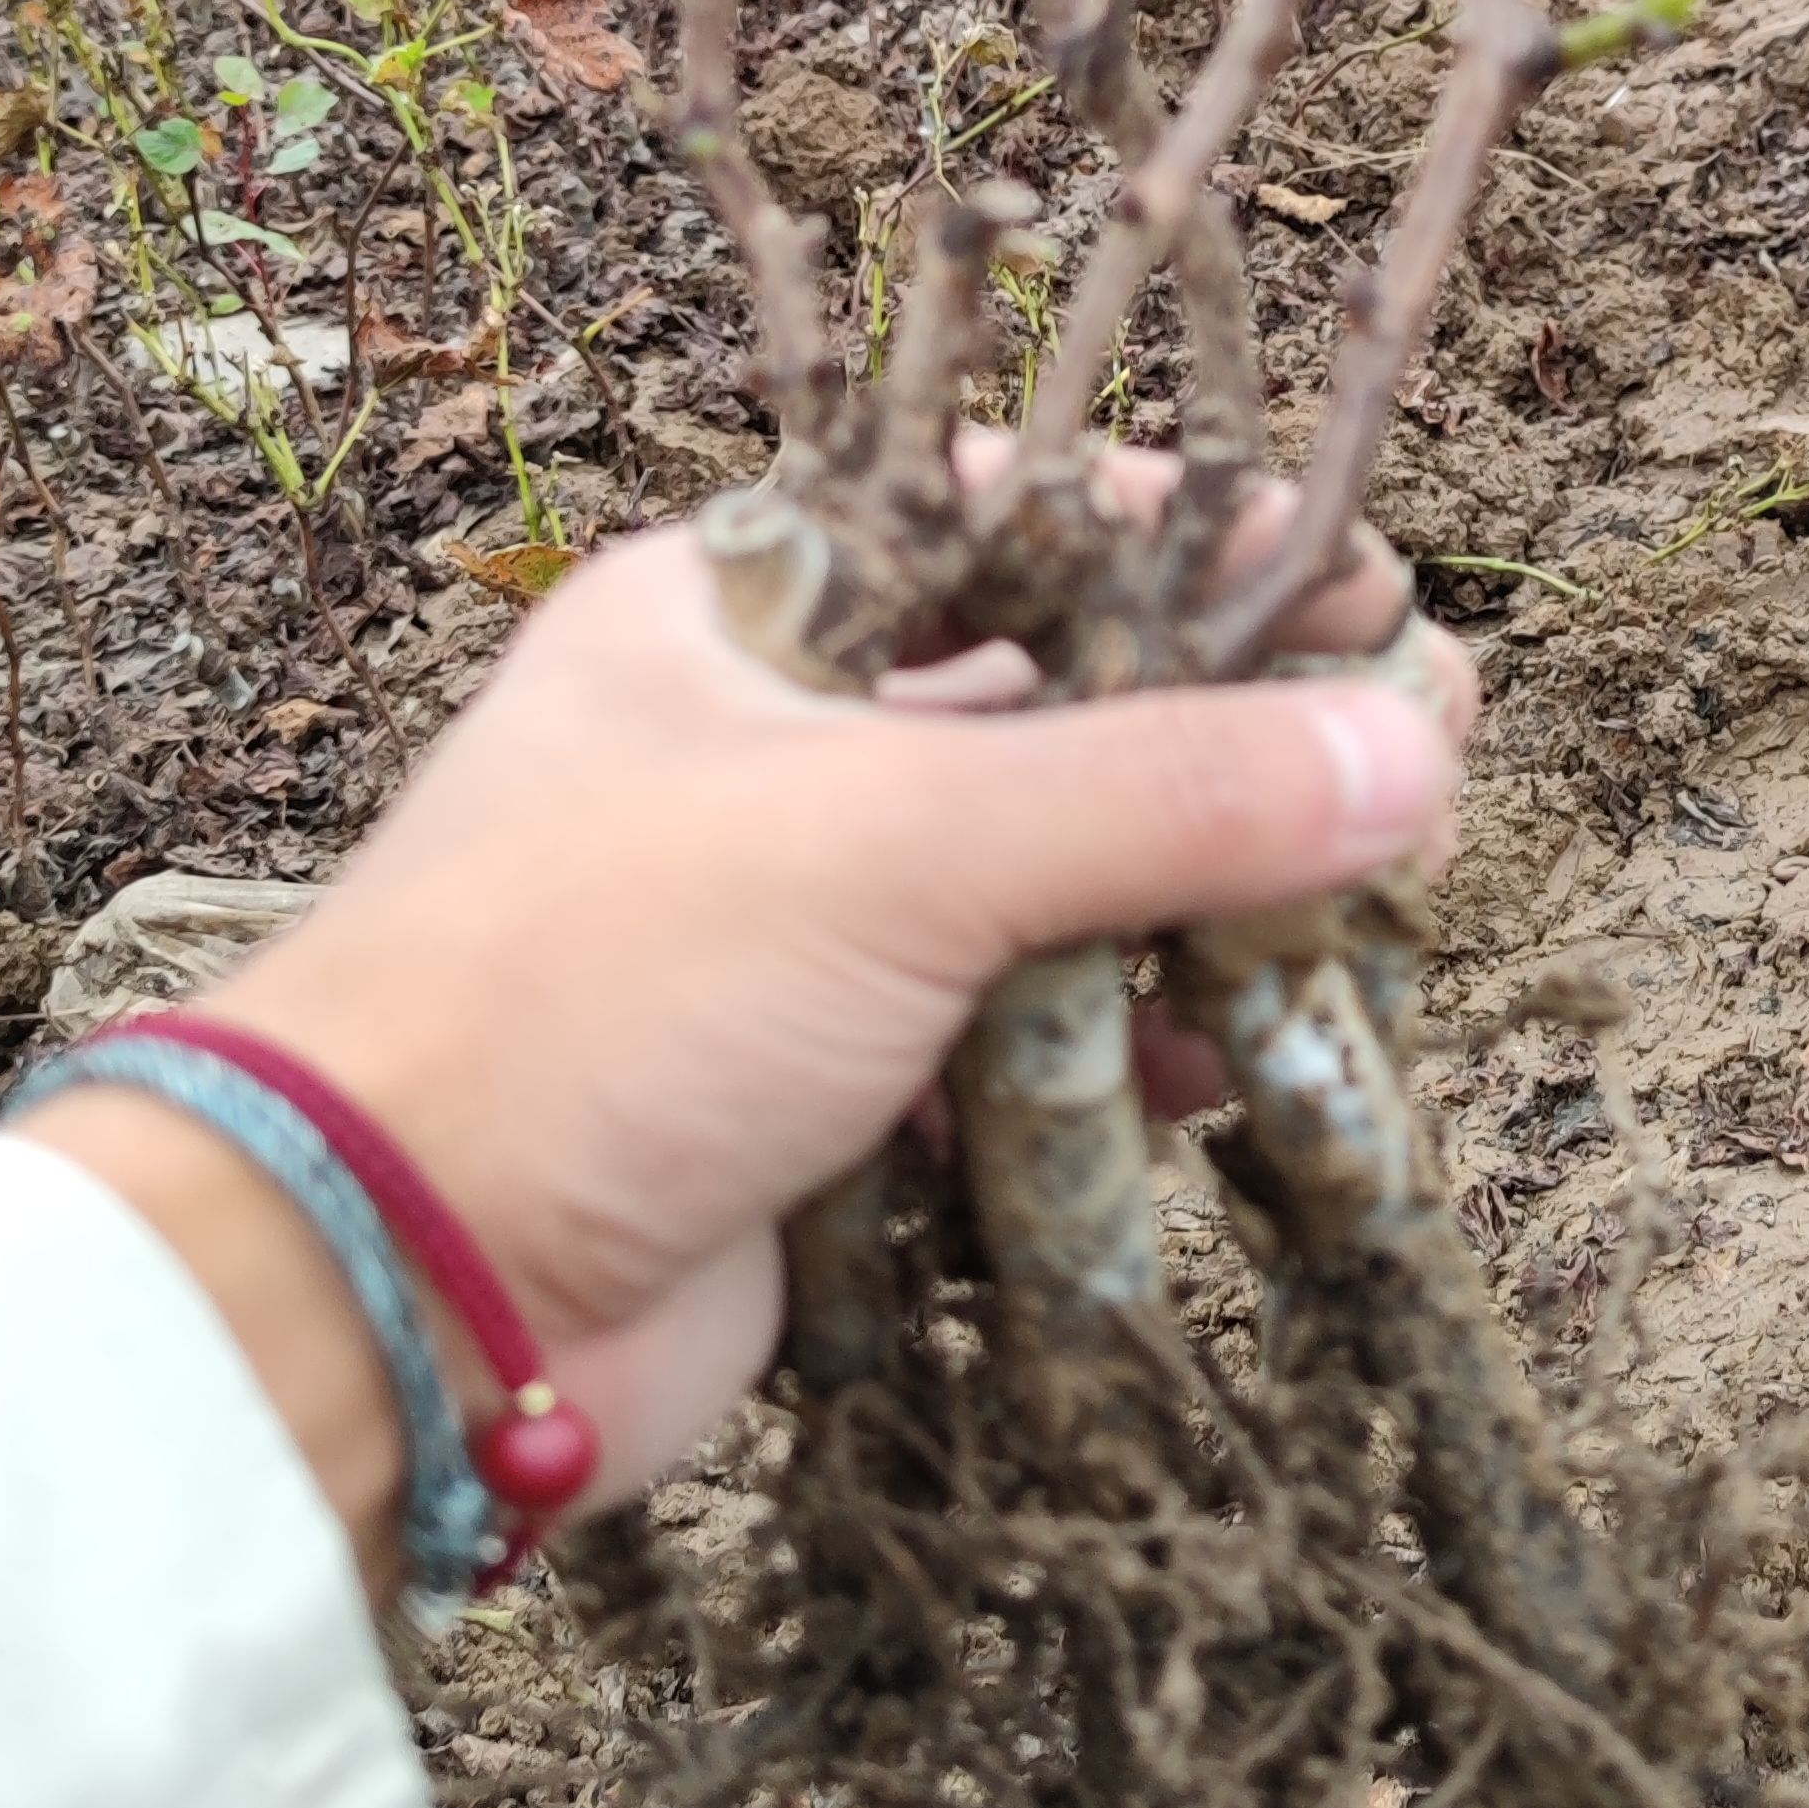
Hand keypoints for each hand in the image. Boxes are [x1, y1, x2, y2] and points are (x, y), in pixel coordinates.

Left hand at [10, 472, 1469, 1603]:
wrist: (394, 1285)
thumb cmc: (592, 992)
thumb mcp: (902, 843)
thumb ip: (1170, 792)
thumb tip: (1411, 749)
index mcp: (737, 612)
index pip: (1007, 522)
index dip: (1193, 549)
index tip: (1366, 592)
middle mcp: (763, 752)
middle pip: (1053, 716)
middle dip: (1233, 752)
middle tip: (1414, 773)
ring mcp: (788, 938)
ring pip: (1049, 895)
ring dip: (1199, 917)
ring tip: (1360, 936)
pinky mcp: (815, 1103)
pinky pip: (1016, 1053)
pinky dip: (1125, 1057)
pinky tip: (1237, 1070)